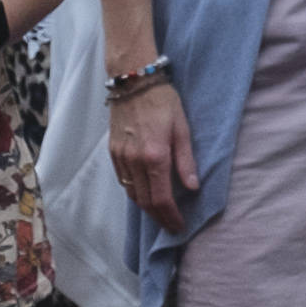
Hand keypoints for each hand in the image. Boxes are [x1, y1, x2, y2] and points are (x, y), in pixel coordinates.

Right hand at [108, 76, 198, 226]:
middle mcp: (134, 161)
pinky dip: (134, 192)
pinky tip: (144, 193)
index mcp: (155, 156)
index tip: (179, 226)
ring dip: (146, 208)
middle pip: (145, 202)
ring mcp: (121, 157)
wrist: (132, 80)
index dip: (171, 217)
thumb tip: (193, 187)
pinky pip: (123, 181)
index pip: (162, 198)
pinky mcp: (113, 151)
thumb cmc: (162, 101)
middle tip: (171, 226)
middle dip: (159, 218)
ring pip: (132, 194)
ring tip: (160, 213)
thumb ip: (186, 160)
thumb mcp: (182, 128)